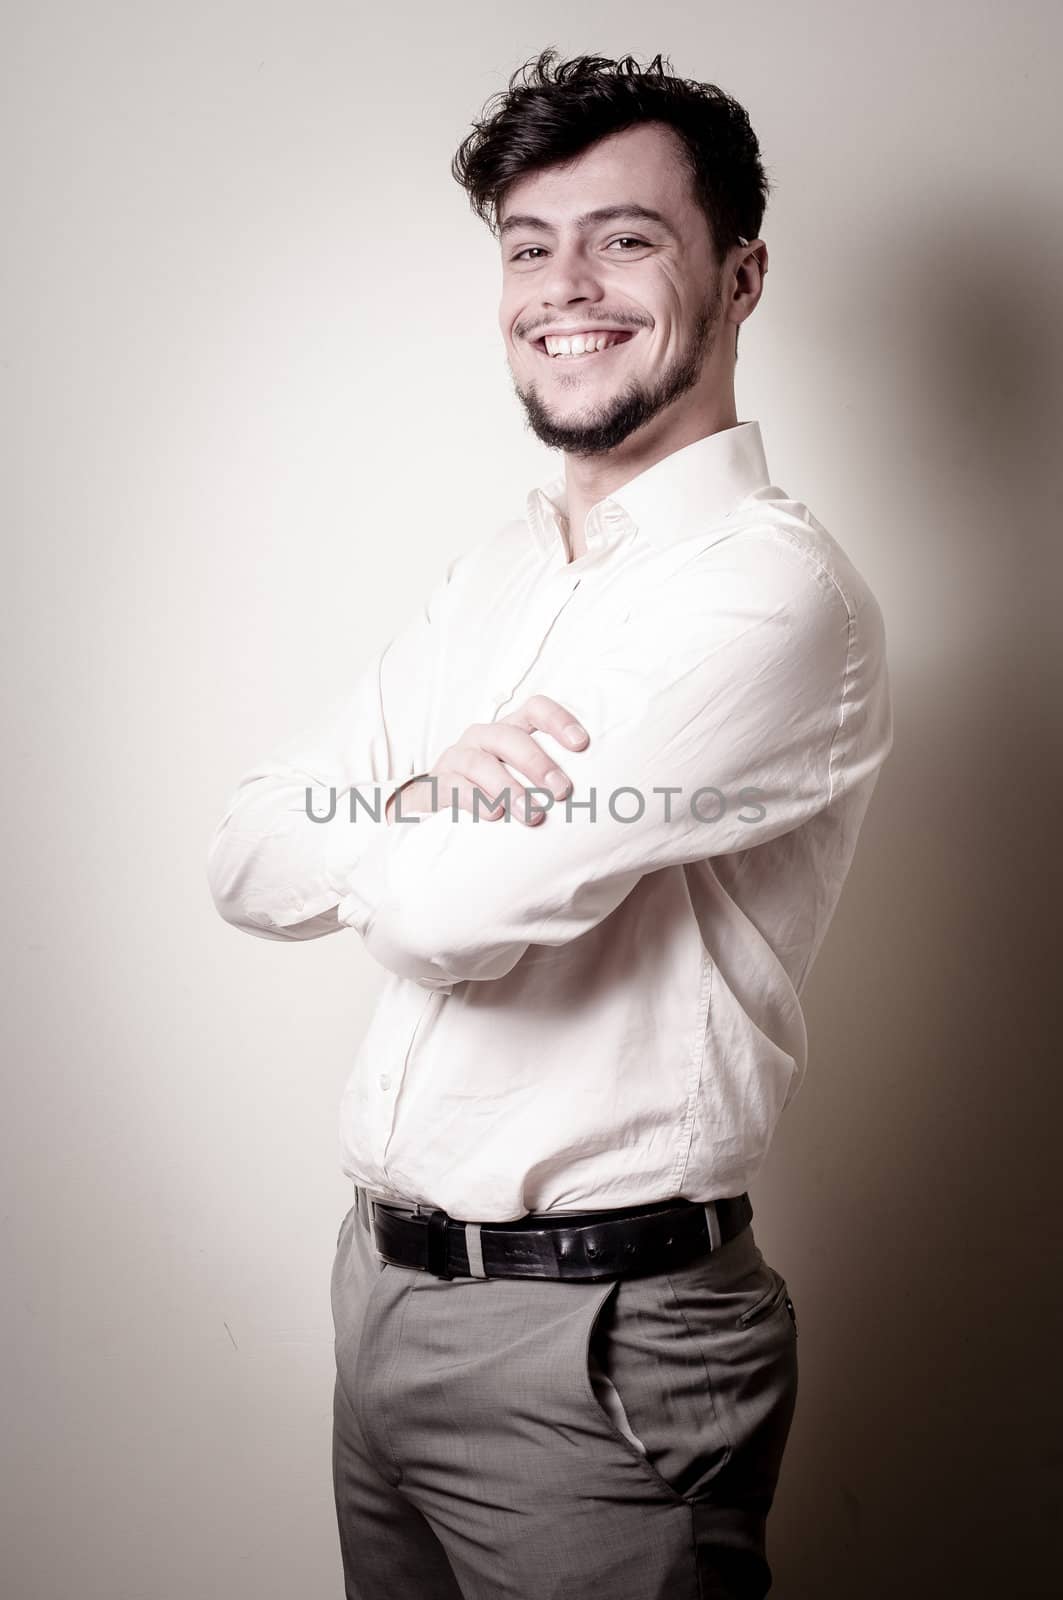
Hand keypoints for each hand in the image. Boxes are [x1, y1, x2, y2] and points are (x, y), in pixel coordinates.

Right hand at [386, 694, 589, 826]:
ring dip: (508, 788)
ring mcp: (459, 757)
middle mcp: (484, 737)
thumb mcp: (524, 777)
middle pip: (510, 737)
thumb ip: (553, 778)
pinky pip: (454, 786)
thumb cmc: (497, 790)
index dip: (558, 720)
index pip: (535, 709)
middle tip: (561, 791)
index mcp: (511, 730)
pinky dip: (476, 800)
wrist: (441, 805)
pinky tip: (494, 815)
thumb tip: (607, 800)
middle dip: (537, 763)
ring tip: (531, 814)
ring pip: (481, 762)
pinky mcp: (439, 783)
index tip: (582, 744)